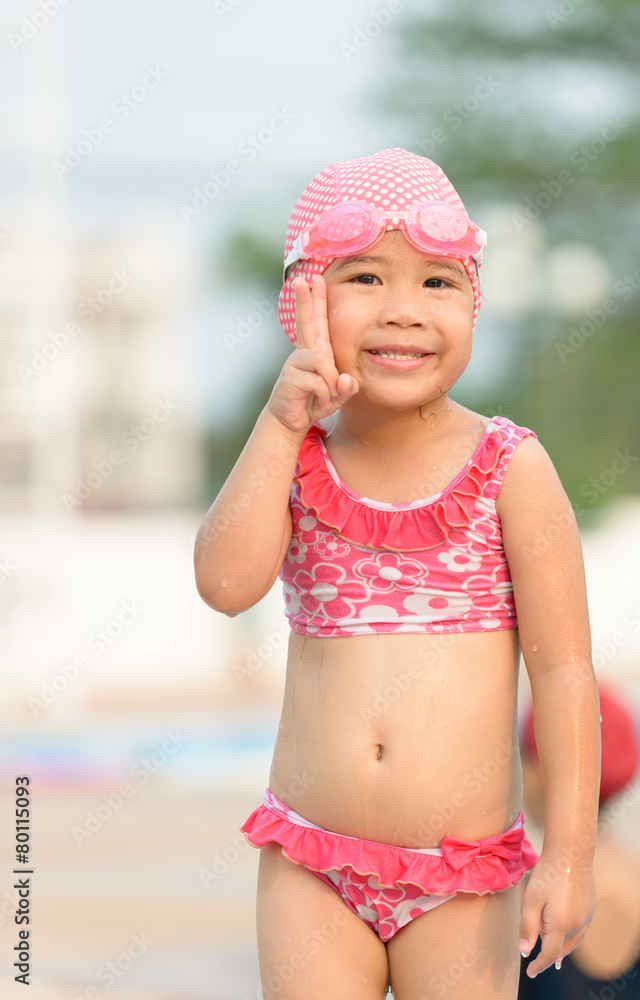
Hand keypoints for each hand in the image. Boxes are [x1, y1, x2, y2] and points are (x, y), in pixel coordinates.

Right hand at [267, 274, 358, 433]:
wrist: (293, 421)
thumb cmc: (316, 402)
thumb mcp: (339, 394)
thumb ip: (348, 387)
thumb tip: (345, 380)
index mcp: (317, 351)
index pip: (318, 321)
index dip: (316, 300)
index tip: (313, 279)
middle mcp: (305, 353)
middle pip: (306, 322)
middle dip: (305, 300)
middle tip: (300, 278)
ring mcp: (296, 364)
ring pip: (324, 363)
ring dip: (330, 384)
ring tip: (324, 396)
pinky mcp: (291, 378)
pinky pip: (319, 381)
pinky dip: (324, 394)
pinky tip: (316, 401)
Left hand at [518, 853, 595, 977]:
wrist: (571, 853)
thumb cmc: (548, 874)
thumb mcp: (531, 899)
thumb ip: (527, 926)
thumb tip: (524, 951)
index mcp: (560, 925)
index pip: (549, 954)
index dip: (539, 965)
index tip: (530, 972)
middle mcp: (576, 925)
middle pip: (560, 948)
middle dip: (548, 955)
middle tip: (536, 961)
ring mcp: (586, 917)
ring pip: (572, 941)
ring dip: (561, 948)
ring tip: (553, 954)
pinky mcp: (590, 909)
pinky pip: (580, 930)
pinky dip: (571, 937)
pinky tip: (566, 934)